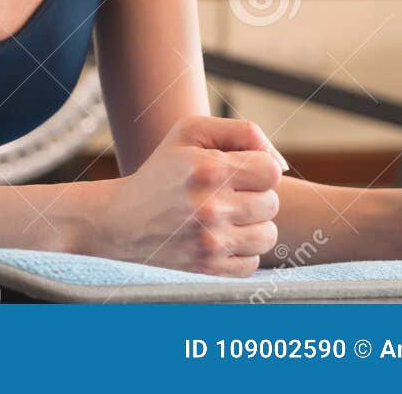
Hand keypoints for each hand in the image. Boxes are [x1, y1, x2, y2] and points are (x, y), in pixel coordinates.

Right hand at [92, 115, 285, 275]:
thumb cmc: (163, 171)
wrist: (120, 220)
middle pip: (272, 203)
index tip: (237, 172)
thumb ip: (243, 132)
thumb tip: (281, 164)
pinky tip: (217, 238)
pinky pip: (252, 262)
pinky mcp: (209, 269)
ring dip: (251, 226)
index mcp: (208, 169)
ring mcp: (210, 242)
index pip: (271, 171)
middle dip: (253, 196)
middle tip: (226, 194)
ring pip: (268, 235)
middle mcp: (210, 208)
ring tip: (225, 216)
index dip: (257, 169)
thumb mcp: (190, 133)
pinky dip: (239, 251)